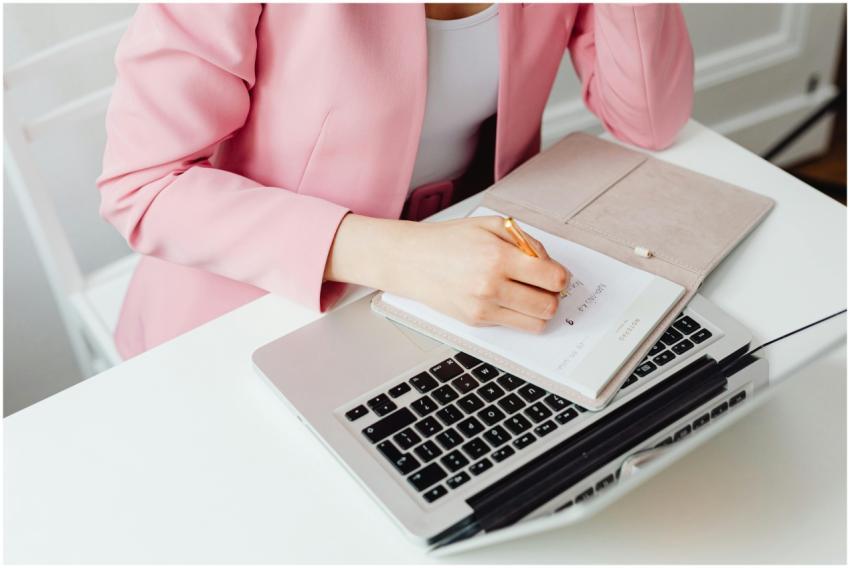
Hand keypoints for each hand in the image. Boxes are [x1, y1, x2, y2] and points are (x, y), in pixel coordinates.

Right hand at [325, 214, 570, 332]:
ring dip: (539, 310)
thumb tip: (548, 263)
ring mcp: (483, 307)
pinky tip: (507, 298)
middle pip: (548, 305)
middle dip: (552, 296)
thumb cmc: (449, 240)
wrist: (411, 259)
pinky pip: (513, 326)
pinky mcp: (475, 321)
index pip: (553, 278)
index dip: (561, 278)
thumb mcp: (491, 224)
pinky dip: (518, 315)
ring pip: (535, 323)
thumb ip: (526, 240)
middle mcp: (491, 284)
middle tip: (543, 286)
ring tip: (528, 295)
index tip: (555, 275)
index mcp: (498, 256)